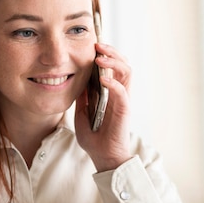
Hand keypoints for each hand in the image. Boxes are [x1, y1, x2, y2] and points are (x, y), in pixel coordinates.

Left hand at [75, 43, 133, 171]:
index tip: (91, 46)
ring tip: (99, 57)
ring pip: (126, 72)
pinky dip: (113, 82)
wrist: (103, 157)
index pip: (112, 66)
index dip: (105, 54)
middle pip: (122, 64)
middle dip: (111, 52)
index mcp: (110, 93)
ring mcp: (123, 100)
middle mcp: (119, 93)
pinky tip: (102, 79)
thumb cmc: (95, 139)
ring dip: (114, 61)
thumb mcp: (81, 114)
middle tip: (97, 45)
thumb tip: (77, 81)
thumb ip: (82, 98)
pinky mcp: (124, 110)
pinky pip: (122, 91)